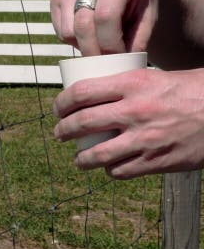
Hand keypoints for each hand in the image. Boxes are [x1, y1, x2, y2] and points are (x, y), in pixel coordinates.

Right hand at [50, 0, 162, 55]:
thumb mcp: (150, 16)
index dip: (110, 44)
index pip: (105, 17)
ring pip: (68, 31)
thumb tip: (121, 66)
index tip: (118, 59)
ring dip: (82, 46)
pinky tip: (89, 35)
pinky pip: (60, 30)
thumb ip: (137, 40)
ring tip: (100, 45)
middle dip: (93, 51)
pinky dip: (73, 40)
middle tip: (106, 64)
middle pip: (82, 26)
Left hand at [53, 67, 203, 178]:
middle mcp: (136, 110)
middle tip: (59, 134)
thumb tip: (94, 94)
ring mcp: (145, 138)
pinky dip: (109, 171)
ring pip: (96, 155)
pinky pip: (120, 171)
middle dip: (63, 131)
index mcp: (134, 83)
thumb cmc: (193, 91)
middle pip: (82, 123)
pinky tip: (109, 167)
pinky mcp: (157, 161)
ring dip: (81, 159)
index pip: (82, 92)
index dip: (62, 102)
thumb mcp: (157, 77)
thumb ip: (127, 86)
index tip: (58, 108)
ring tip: (78, 158)